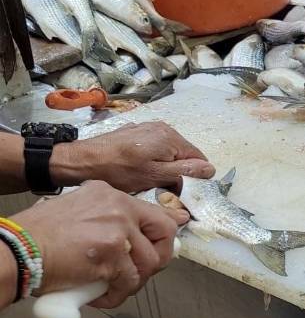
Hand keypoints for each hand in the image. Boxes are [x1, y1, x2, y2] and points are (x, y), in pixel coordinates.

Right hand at [9, 181, 187, 307]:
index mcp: (111, 194)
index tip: (159, 246)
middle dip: (161, 255)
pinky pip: (130, 282)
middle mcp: (119, 206)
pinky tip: (100, 298)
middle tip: (143, 271)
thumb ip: (103, 217)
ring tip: (115, 288)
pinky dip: (117, 296)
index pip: (152, 211)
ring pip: (150, 261)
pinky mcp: (112, 255)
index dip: (160, 232)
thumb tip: (124, 236)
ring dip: (135, 281)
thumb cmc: (37, 235)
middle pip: (165, 231)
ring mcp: (118, 230)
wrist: (16, 250)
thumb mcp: (76, 210)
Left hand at [51, 122, 215, 192]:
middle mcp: (162, 128)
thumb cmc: (119, 172)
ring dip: (163, 166)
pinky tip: (136, 170)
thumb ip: (185, 171)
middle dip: (177, 171)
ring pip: (168, 152)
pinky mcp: (134, 132)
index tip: (179, 190)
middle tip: (160, 187)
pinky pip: (153, 148)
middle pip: (183, 154)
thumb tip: (211, 169)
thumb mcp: (155, 176)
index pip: (198, 158)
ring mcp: (147, 128)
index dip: (193, 176)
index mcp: (171, 137)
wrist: (81, 161)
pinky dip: (151, 159)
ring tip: (146, 179)